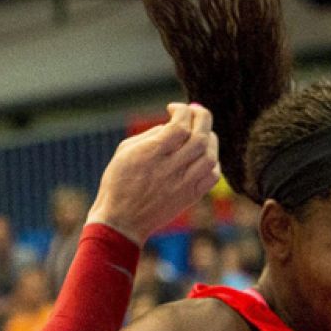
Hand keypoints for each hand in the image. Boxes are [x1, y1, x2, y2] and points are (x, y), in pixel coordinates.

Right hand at [88, 102, 220, 243]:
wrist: (121, 222)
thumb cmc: (118, 183)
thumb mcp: (125, 151)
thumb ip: (151, 135)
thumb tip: (172, 125)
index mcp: (152, 154)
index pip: (180, 125)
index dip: (181, 110)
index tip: (173, 108)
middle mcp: (170, 169)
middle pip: (200, 137)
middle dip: (202, 117)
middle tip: (194, 112)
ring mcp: (183, 184)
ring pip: (210, 156)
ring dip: (209, 139)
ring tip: (199, 134)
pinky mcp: (190, 197)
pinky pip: (213, 176)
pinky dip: (213, 162)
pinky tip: (202, 156)